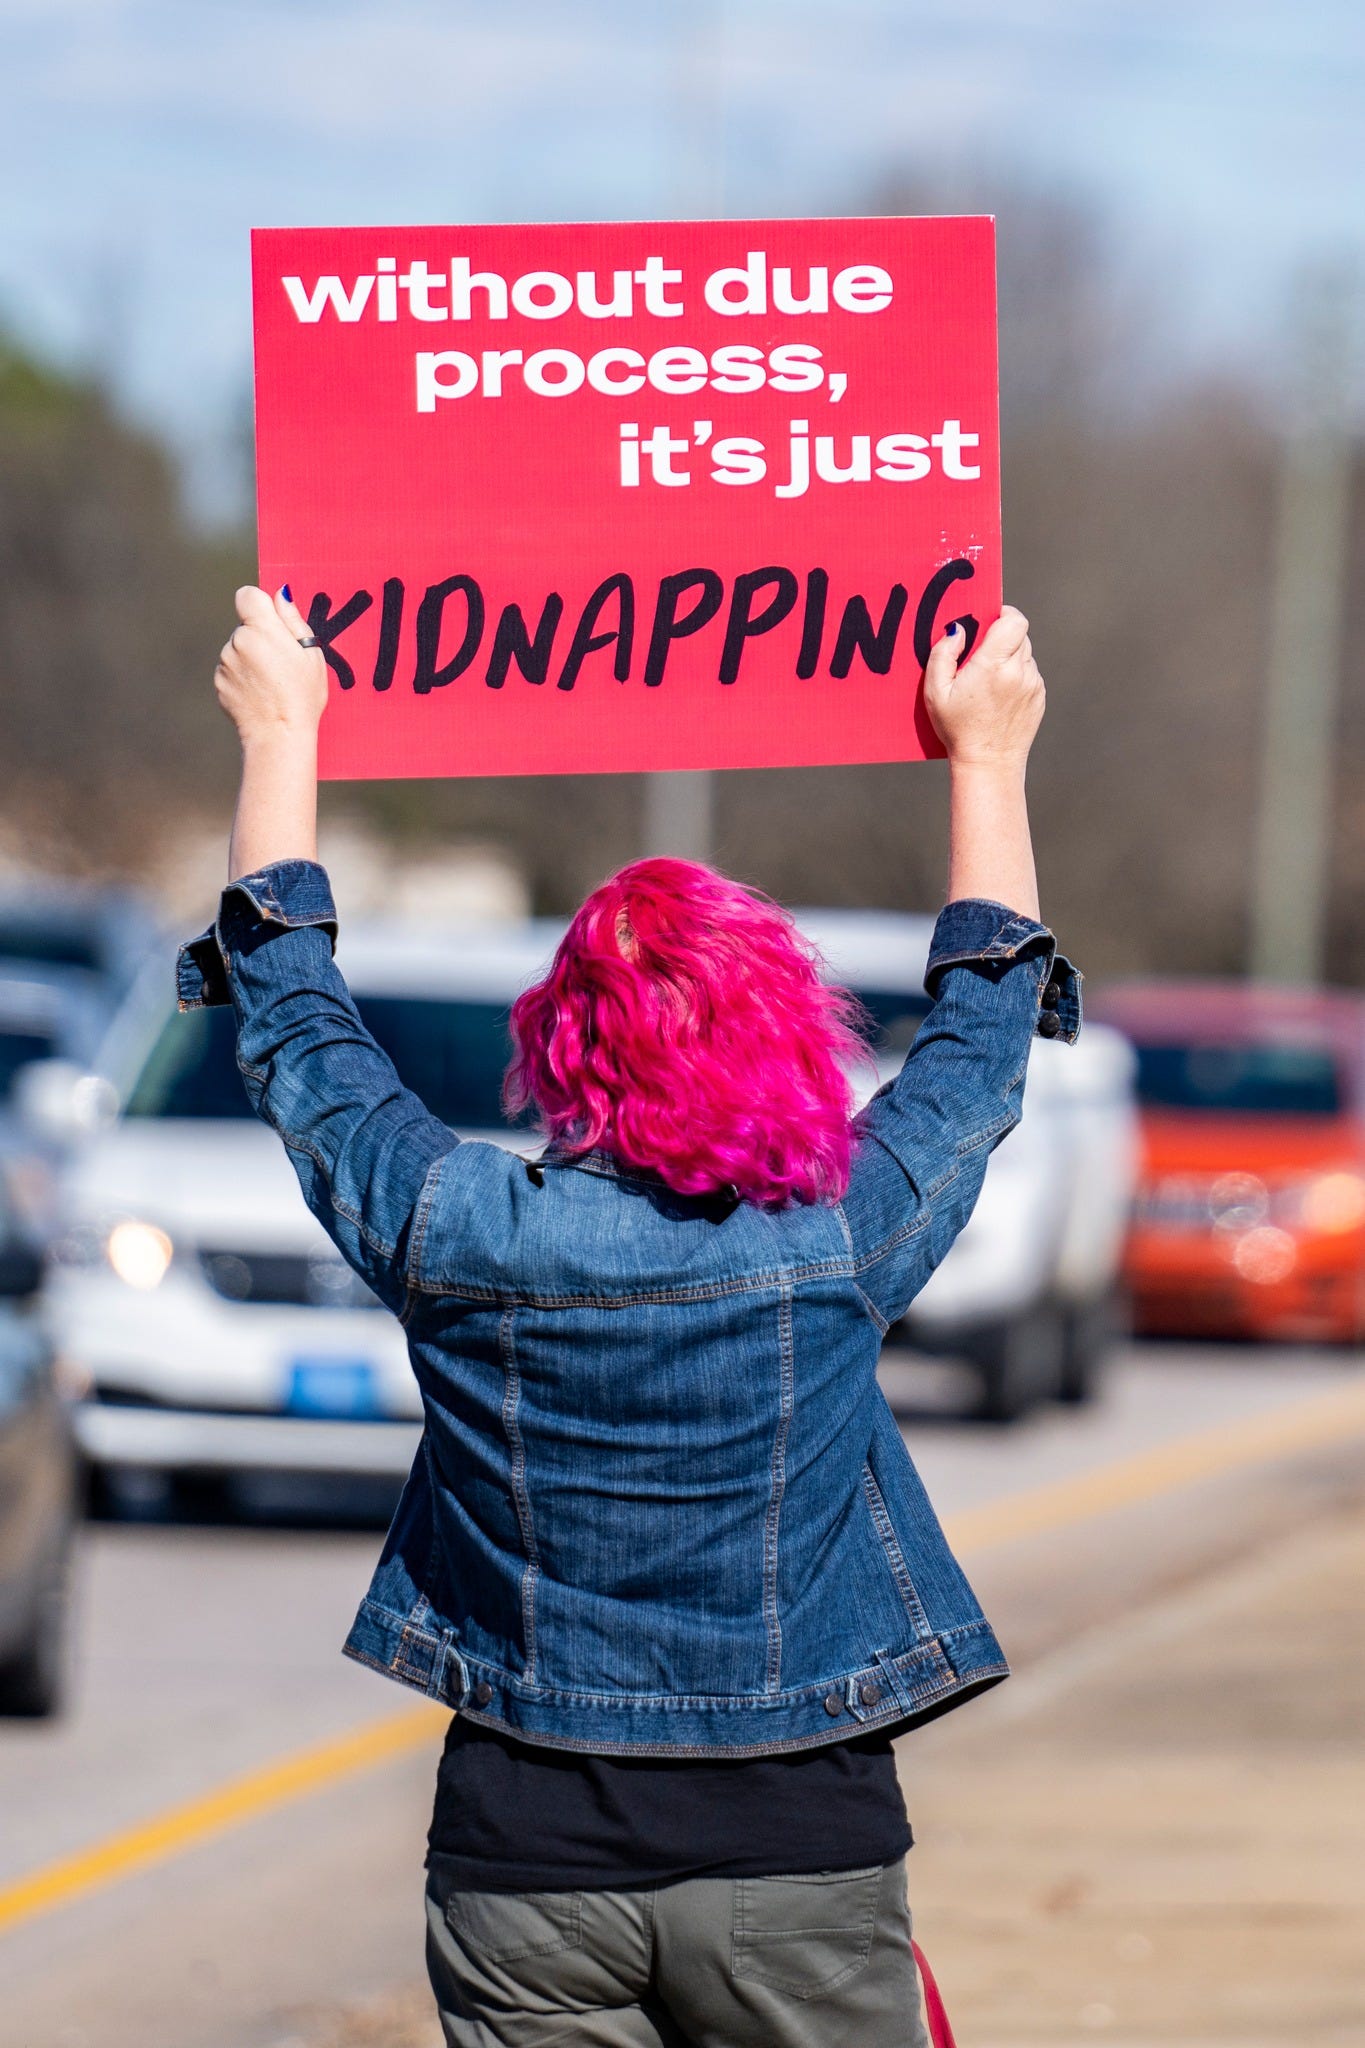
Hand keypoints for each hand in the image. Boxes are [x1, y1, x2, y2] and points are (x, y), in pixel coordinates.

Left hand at [215, 586, 327, 747]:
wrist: (279, 735)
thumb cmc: (303, 695)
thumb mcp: (311, 655)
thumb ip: (293, 620)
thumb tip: (280, 594)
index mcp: (261, 629)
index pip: (248, 595)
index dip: (260, 604)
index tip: (272, 622)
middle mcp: (237, 641)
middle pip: (245, 626)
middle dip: (259, 637)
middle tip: (281, 663)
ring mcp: (225, 663)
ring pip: (237, 649)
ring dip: (250, 659)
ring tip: (272, 683)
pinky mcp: (219, 683)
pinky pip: (231, 670)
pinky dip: (242, 678)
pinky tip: (259, 694)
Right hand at [923, 605, 1044, 771]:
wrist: (989, 763)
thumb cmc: (957, 729)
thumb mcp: (936, 692)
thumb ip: (943, 654)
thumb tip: (958, 630)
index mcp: (994, 665)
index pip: (1014, 620)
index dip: (1003, 614)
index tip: (990, 620)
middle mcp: (1018, 671)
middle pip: (1019, 634)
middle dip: (1002, 636)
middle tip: (982, 652)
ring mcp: (1033, 684)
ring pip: (1025, 653)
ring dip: (1009, 656)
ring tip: (989, 678)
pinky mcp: (1039, 697)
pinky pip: (1029, 673)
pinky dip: (1016, 675)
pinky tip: (999, 694)